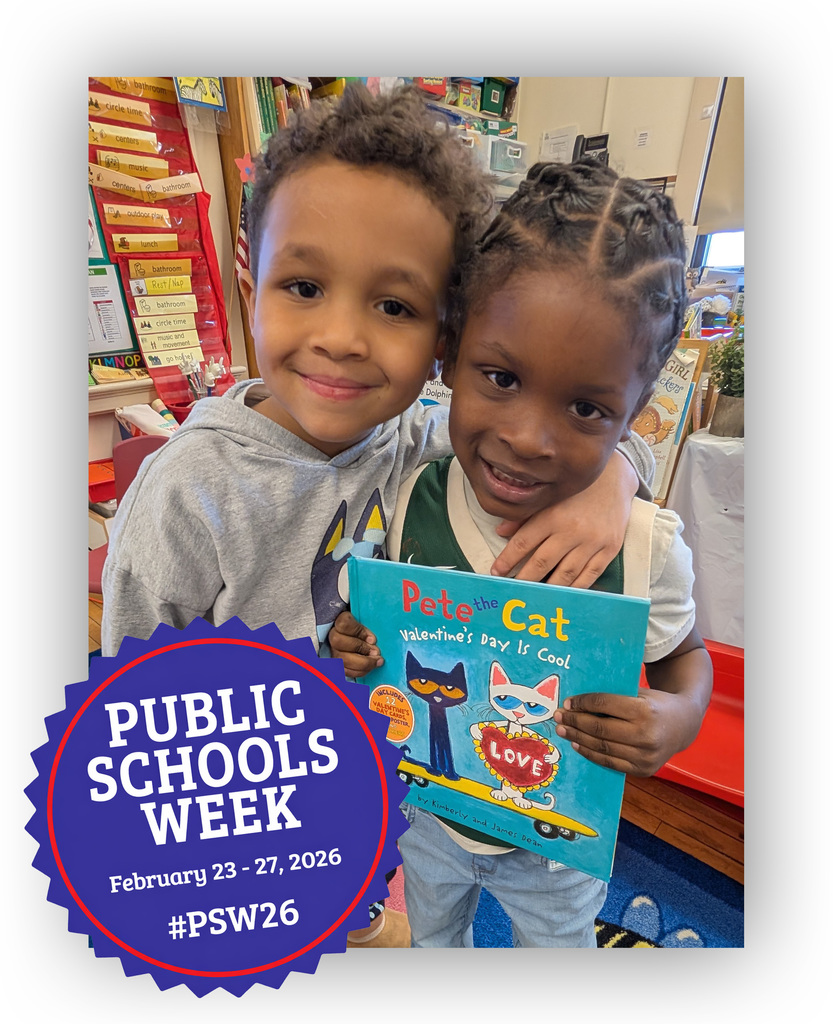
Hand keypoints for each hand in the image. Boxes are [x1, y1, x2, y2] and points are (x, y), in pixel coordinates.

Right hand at [328, 610, 383, 678]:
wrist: (358, 635)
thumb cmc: (365, 626)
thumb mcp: (368, 620)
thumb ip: (370, 622)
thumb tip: (375, 638)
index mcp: (340, 620)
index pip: (344, 624)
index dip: (358, 631)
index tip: (373, 638)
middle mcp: (333, 635)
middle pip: (338, 641)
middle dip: (361, 648)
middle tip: (376, 651)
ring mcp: (333, 651)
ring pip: (342, 659)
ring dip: (363, 662)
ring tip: (377, 661)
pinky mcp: (337, 664)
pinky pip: (345, 671)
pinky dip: (360, 671)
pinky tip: (370, 668)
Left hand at [490, 451, 637, 586]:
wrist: (615, 479)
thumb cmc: (576, 490)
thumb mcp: (548, 497)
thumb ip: (524, 516)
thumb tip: (501, 532)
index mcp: (553, 515)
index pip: (523, 543)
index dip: (506, 560)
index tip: (496, 573)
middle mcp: (572, 530)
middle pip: (541, 563)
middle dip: (524, 579)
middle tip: (513, 590)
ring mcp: (592, 541)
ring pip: (565, 574)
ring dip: (548, 588)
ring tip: (535, 596)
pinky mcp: (609, 549)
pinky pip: (589, 576)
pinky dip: (574, 588)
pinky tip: (563, 593)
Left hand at [553, 688, 705, 776]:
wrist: (685, 724)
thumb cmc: (656, 704)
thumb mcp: (639, 694)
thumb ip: (613, 700)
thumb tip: (577, 703)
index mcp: (644, 710)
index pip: (604, 705)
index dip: (583, 703)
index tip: (568, 702)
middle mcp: (646, 735)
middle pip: (600, 728)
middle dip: (575, 722)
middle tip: (558, 717)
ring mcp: (645, 756)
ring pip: (602, 747)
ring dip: (578, 738)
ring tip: (563, 731)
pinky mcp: (643, 770)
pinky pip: (610, 763)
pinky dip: (591, 754)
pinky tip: (578, 745)